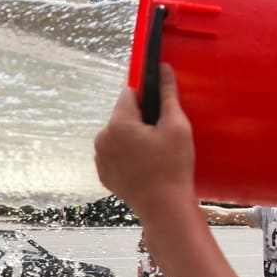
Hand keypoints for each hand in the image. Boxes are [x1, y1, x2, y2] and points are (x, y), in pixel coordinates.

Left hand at [94, 68, 195, 218]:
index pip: (129, 93)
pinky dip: (127, 154)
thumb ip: (168, 94)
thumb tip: (163, 68)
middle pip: (123, 115)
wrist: (164, 207)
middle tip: (162, 136)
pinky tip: (145, 165)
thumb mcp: (176, 126)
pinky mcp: (104, 173)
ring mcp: (100, 157)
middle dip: (140, 120)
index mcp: (118, 123)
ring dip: (133, 137)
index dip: (146, 97)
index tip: (160, 108)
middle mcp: (102, 137)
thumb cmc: (173, 166)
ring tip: (154, 153)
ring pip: (118, 134)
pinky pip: (115, 153)